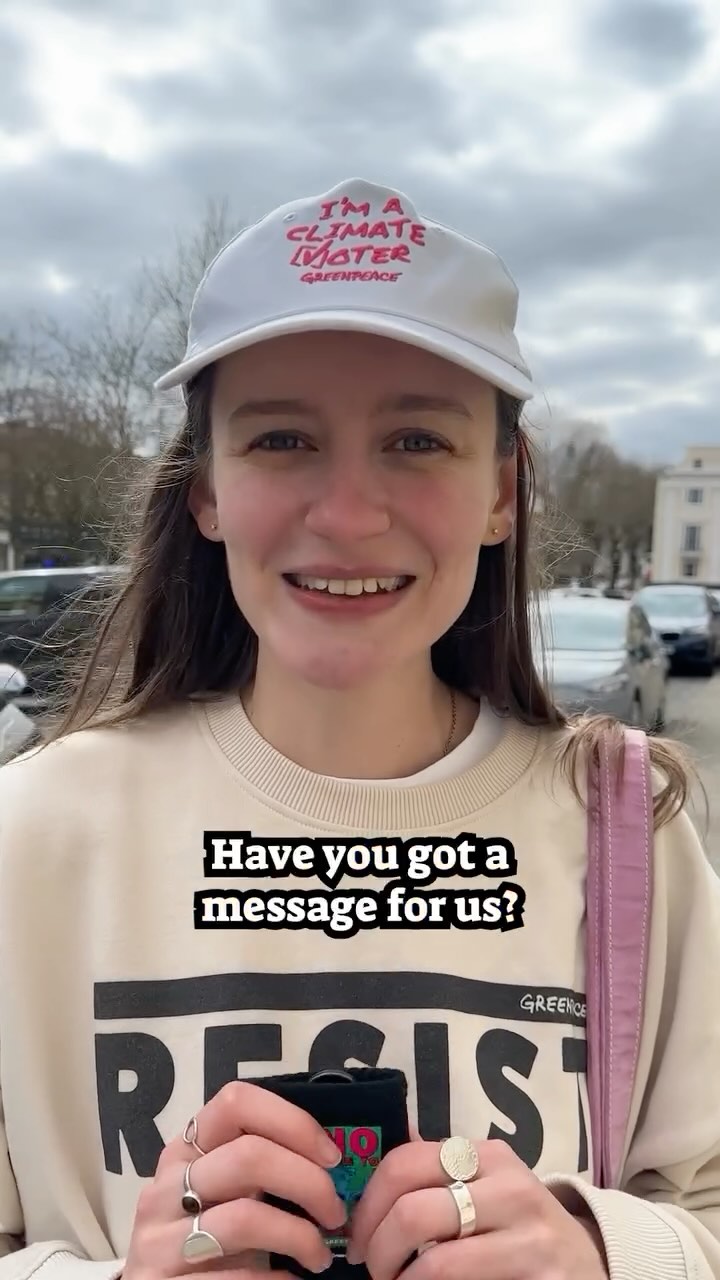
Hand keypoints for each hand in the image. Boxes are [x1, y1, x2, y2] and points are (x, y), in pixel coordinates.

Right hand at [123, 1081, 344, 1279]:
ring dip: (300, 1236)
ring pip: (245, 1218)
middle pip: (249, 1157)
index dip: (292, 1121)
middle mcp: (164, 1188)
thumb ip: (259, 1168)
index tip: (330, 1156)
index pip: (236, 1103)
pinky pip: (238, 1278)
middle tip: (336, 1213)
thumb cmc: (204, 1236)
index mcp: (184, 1151)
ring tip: (320, 1256)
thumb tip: (330, 1161)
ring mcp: (159, 1241)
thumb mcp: (222, 1194)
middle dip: (309, 1183)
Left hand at [347, 1136, 608, 1279]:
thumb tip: (375, 1160)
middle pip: (412, 1213)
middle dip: (378, 1249)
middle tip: (375, 1269)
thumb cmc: (521, 1225)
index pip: (404, 1164)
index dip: (367, 1205)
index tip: (357, 1237)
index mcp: (487, 1155)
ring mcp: (528, 1237)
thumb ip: (439, 1170)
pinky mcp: (540, 1278)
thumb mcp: (488, 1185)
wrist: (589, 1266)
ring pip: (435, 1262)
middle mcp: (510, 1188)